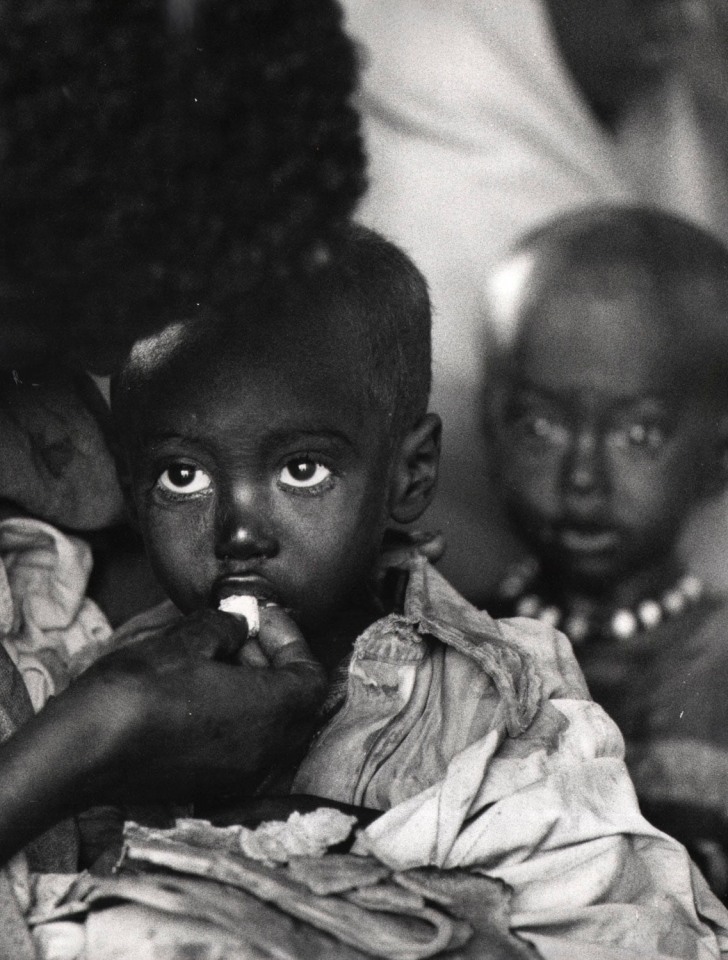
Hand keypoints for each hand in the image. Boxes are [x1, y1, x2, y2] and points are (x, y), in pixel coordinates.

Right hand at [0, 608, 325, 862]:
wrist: (80, 753)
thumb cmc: (136, 693)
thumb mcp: (187, 640)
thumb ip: (226, 627)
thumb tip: (239, 624)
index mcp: (271, 714)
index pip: (311, 674)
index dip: (289, 638)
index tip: (257, 617)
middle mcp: (266, 752)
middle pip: (294, 702)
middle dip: (271, 661)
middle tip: (237, 633)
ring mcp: (239, 776)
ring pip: (269, 725)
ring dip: (252, 687)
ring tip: (212, 658)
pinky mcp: (211, 787)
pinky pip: (243, 746)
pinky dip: (234, 715)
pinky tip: (196, 692)